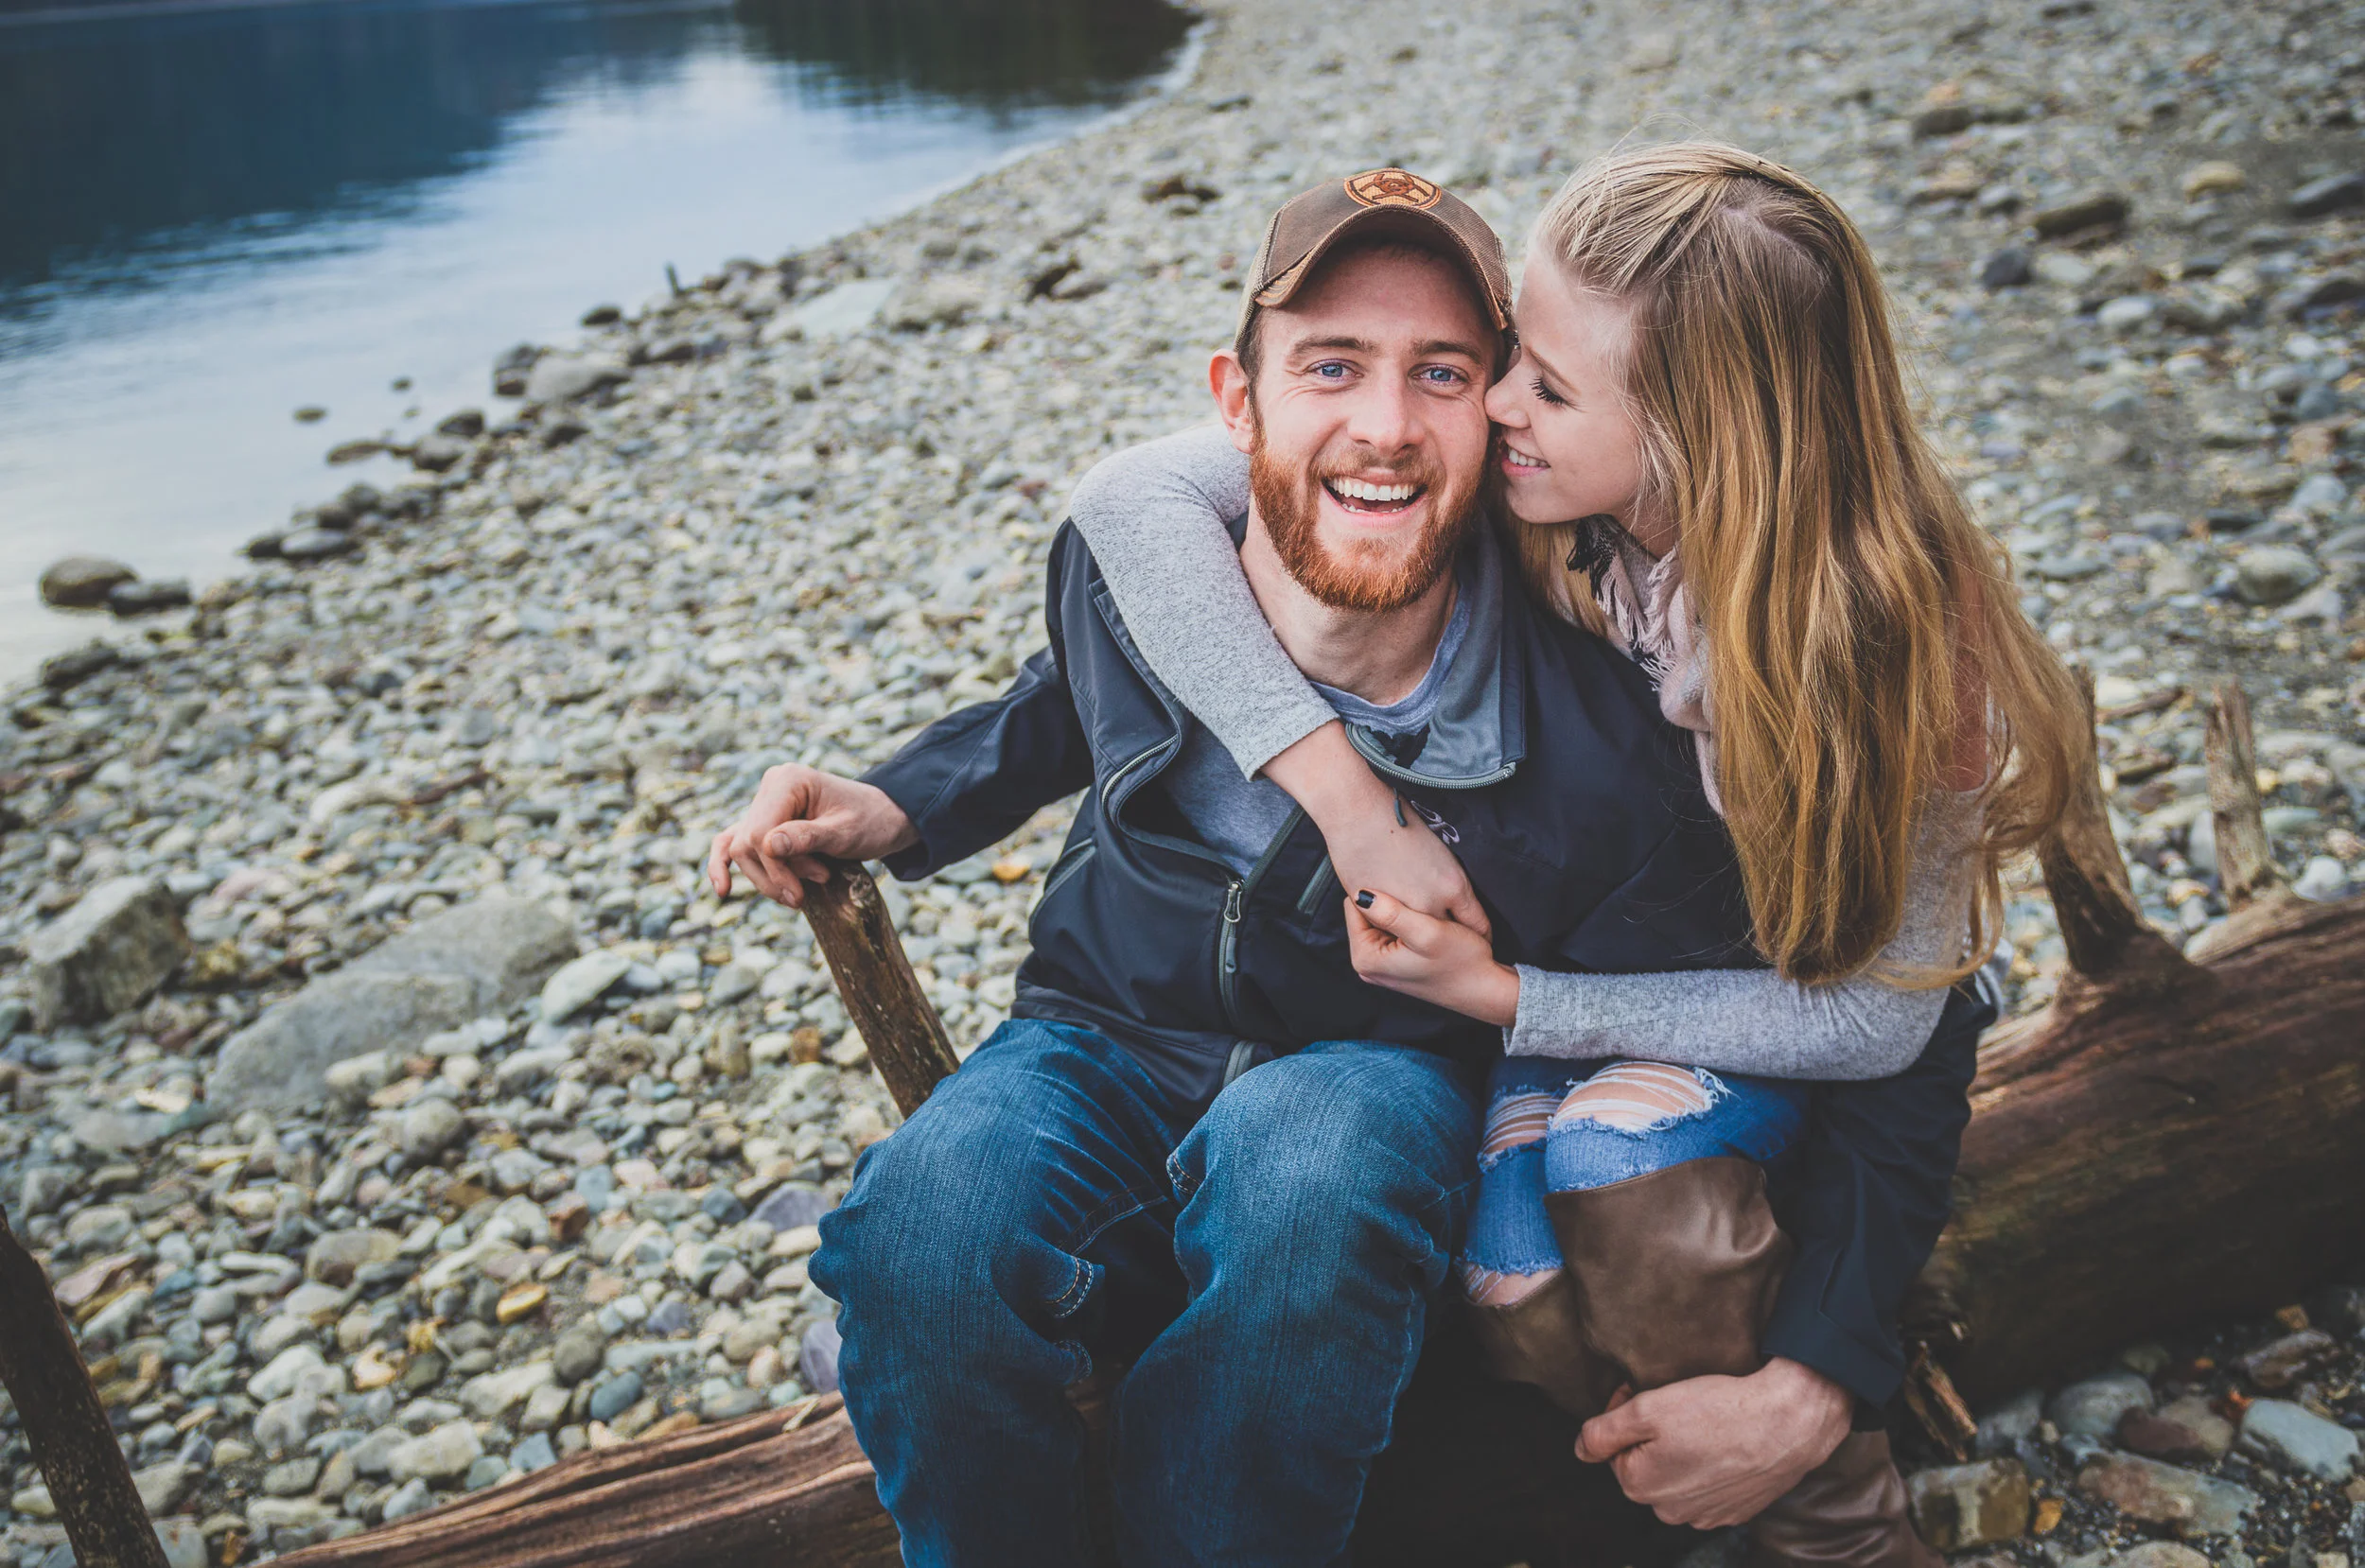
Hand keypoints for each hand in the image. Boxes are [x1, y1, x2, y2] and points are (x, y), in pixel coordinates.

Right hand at [706, 764, 917, 909]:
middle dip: (774, 875)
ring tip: (801, 892)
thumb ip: (807, 837)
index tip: (798, 895)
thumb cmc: (870, 822)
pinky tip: (722, 890)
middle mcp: (770, 788)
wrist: (884, 819)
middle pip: (747, 844)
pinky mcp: (764, 823)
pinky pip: (733, 842)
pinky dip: (725, 864)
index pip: (759, 832)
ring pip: (742, 850)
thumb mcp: (845, 832)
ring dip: (768, 877)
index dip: (774, 869)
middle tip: (805, 895)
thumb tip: (767, 846)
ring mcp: (765, 805)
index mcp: (787, 780)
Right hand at [1263, 722, 1488, 935]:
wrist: (1359, 812)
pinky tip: (1387, 917)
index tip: (1473, 939)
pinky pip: (1389, 928)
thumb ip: (1445, 881)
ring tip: (1414, 933)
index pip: (1477, 924)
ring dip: (1415, 936)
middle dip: (1448, 940)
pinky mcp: (1375, 912)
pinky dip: (1390, 926)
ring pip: (1416, 937)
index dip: (1477, 935)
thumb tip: (1446, 902)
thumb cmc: (1397, 819)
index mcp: (1455, 884)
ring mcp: (1403, 911)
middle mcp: (1434, 904)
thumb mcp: (1438, 851)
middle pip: (1448, 935)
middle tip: (1445, 941)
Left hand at [1344, 888, 1519, 1025]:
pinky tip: (1427, 923)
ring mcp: (1381, 965)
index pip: (1354, 906)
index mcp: (1365, 958)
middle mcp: (1367, 965)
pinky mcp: (1395, 963)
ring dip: (1399, 912)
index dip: (1379, 892)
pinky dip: (1407, 923)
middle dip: (1388, 904)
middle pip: (1365, 914)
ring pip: (1380, 921)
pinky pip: (1393, 932)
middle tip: (1418, 904)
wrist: (1486, 989)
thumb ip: (1391, 913)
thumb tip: (1360, 894)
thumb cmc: (1462, 962)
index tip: (1403, 891)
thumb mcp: (1427, 932)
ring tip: (1424, 915)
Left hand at [1573, 1359, 1851, 1527]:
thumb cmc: (1716, 1411)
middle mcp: (1668, 1511)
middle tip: (1676, 1405)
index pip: (1614, 1448)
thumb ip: (1603, 1431)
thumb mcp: (1647, 1409)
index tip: (1646, 1392)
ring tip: (1705, 1422)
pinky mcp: (1735, 1511)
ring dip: (1682, 1451)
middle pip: (1645, 1464)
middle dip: (1653, 1436)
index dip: (1626, 1414)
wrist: (1787, 1424)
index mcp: (1639, 1486)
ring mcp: (1705, 1515)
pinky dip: (1711, 1465)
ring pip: (1677, 1476)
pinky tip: (1725, 1442)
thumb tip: (1580, 1449)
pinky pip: (1709, 1487)